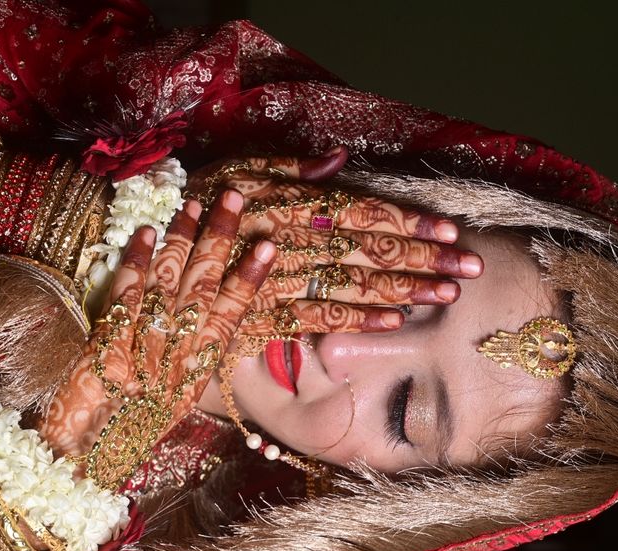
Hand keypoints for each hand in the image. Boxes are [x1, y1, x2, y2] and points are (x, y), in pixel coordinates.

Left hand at [41, 190, 275, 469]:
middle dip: (220, 240)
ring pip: (167, 284)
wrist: (86, 460)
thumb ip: (193, 357)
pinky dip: (135, 263)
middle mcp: (176, 356)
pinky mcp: (105, 346)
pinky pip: (124, 297)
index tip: (269, 244)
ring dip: (181, 240)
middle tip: (234, 198)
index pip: (232, 316)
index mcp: (198, 371)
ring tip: (195, 204)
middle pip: (203, 288)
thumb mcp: (174, 398)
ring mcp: (142, 349)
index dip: (250, 279)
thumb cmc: (132, 430)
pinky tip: (145, 233)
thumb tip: (210, 314)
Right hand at [192, 163, 481, 336]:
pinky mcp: (262, 310)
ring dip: (402, 291)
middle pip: (368, 251)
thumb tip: (338, 161)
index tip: (451, 233)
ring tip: (445, 297)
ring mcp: (278, 277)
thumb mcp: (239, 171)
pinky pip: (315, 318)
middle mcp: (291, 238)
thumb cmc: (199, 202)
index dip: (408, 224)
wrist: (147, 251)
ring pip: (351, 285)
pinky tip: (393, 323)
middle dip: (423, 261)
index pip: (361, 212)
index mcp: (291, 202)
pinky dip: (355, 321)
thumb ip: (290, 170)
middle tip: (470, 271)